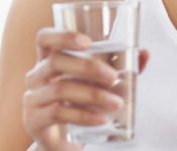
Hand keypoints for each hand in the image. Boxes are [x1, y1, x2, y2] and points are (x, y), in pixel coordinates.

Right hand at [22, 28, 148, 149]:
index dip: (62, 35)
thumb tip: (144, 53)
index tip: (88, 41)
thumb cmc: (79, 106)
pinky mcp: (34, 121)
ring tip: (116, 103)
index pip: (44, 38)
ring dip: (92, 95)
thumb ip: (120, 69)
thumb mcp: (99, 85)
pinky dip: (83, 115)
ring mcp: (32, 98)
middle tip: (113, 76)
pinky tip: (101, 119)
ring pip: (60, 89)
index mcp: (49, 60)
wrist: (63, 143)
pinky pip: (57, 113)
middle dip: (87, 67)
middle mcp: (36, 76)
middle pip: (55, 61)